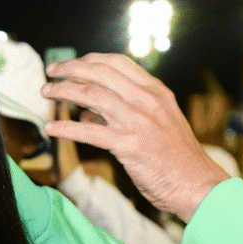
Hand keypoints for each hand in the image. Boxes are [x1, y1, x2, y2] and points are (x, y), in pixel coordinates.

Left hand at [41, 54, 229, 221]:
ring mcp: (138, 121)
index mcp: (155, 91)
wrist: (197, 184)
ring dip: (63, 91)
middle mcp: (146, 100)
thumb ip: (122, 114)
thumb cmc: (174, 158)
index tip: (71, 64)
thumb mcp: (154, 125)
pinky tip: (50, 129)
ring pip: (92, 96)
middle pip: (101, 73)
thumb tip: (85, 113)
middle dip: (71, 68)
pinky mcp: (128, 145)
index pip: (117, 64)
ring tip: (45, 93)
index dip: (89, 60)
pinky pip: (89, 133)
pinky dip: (66, 129)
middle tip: (50, 71)